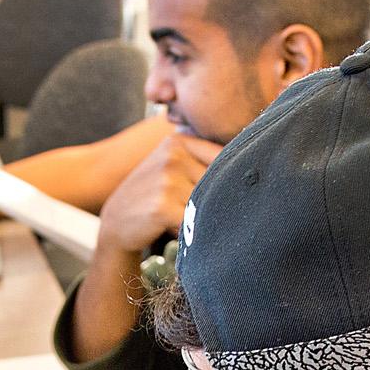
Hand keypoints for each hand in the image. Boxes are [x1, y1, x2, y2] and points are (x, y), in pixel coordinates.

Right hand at [94, 135, 219, 260]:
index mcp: (178, 141)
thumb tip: (253, 165)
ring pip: (208, 202)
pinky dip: (192, 229)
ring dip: (202, 215)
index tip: (229, 191)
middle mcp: (172, 156)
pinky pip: (195, 221)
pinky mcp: (162, 205)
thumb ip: (202, 160)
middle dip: (214, 200)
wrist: (117, 220)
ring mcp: (166, 180)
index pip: (224, 157)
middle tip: (195, 209)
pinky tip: (175, 227)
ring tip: (182, 217)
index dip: (230, 178)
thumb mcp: (171, 166)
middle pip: (218, 181)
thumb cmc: (152, 195)